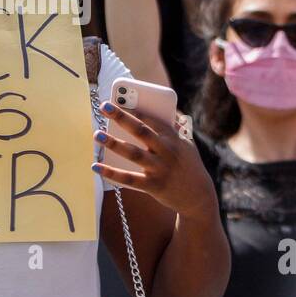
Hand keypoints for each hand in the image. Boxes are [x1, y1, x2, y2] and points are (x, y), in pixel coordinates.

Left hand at [91, 102, 215, 219]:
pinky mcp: (153, 186)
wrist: (199, 197)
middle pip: (141, 131)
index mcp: (174, 138)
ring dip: (114, 143)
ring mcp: (160, 168)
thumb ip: (176, 128)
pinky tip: (96, 166)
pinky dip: (112, 173)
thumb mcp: (188, 144)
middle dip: (122, 117)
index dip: (134, 109)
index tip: (118, 99)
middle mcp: (166, 151)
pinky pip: (129, 178)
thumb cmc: (189, 166)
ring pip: (133, 153)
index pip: (152, 119)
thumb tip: (168, 111)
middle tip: (104, 107)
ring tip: (97, 134)